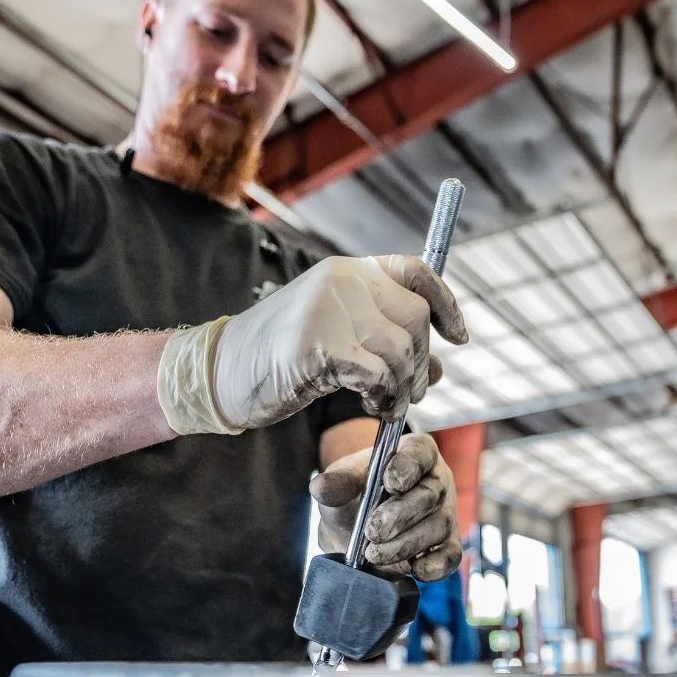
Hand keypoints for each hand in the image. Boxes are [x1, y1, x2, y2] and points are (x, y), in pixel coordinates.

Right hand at [160, 255, 465, 433]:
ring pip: (401, 349)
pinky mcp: (317, 344)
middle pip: (416, 317)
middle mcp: (342, 281)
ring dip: (402, 386)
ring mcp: (328, 309)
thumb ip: (384, 340)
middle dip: (422, 361)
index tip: (458, 338)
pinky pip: (377, 372)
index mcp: (348, 271)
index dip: (446, 303)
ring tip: (385, 404)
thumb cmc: (278, 359)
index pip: (416, 271)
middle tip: (409, 393)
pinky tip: (371, 405)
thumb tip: (440, 365)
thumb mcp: (338, 338)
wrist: (218, 371)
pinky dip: (383, 395)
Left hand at [309, 432, 461, 581]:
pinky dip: (435, 567)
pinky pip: (451, 556)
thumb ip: (335, 484)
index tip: (390, 483)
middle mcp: (436, 481)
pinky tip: (415, 571)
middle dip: (401, 515)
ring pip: (439, 527)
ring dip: (406, 544)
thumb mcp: (341, 485)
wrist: (358, 530)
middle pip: (431, 494)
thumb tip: (321, 486)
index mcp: (415, 453)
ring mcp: (445, 513)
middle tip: (372, 531)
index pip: (421, 452)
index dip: (408, 467)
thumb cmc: (356, 496)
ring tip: (374, 554)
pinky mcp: (447, 545)